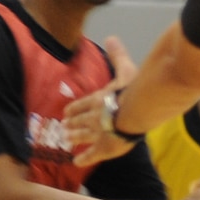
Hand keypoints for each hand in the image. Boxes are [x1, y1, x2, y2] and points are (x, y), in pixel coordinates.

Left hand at [68, 35, 139, 166]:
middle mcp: (94, 116)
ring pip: (82, 136)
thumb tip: (111, 37)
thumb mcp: (125, 69)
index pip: (82, 104)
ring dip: (74, 138)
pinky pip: (92, 154)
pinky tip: (76, 162)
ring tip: (67, 140)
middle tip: (63, 127)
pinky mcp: (106, 147)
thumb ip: (118, 55)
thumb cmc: (132, 91)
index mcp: (99, 98)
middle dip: (71, 124)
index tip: (66, 112)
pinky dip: (84, 158)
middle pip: (80, 120)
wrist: (136, 111)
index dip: (74, 108)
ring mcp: (99, 133)